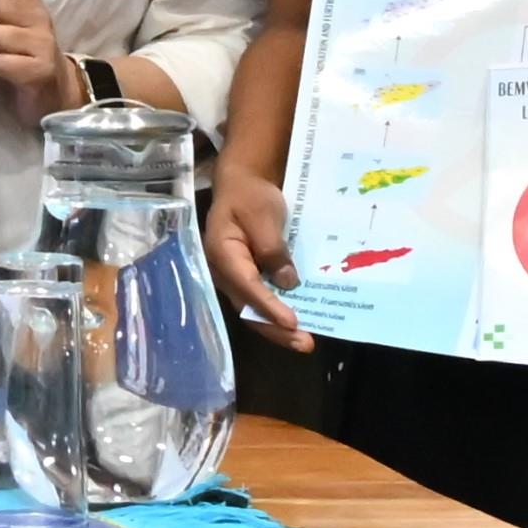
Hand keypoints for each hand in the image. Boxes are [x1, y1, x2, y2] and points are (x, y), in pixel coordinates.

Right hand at [204, 159, 306, 342]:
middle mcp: (223, 272)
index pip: (247, 285)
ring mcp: (233, 277)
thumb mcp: (264, 215)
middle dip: (275, 329)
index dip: (269, 306)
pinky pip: (259, 301)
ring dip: (277, 328)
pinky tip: (295, 325)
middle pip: (247, 307)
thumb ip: (273, 248)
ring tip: (304, 341)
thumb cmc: (250, 196)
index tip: (292, 322)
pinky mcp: (245, 278)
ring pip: (252, 309)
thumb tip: (287, 282)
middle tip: (304, 343)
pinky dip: (276, 315)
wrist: (242, 184)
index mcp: (222, 253)